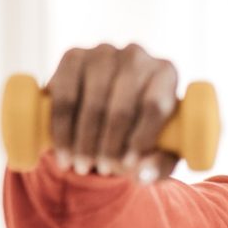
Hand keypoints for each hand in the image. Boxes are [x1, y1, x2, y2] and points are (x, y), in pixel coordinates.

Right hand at [44, 42, 180, 181]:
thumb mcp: (160, 152)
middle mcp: (137, 56)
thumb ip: (159, 166)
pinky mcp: (73, 56)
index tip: (130, 165)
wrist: (110, 111)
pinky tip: (61, 151)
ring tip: (81, 166)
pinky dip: (61, 128)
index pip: (154, 105)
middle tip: (103, 170)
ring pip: (91, 103)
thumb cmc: (145, 133)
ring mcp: (103, 52)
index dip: (141, 138)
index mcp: (166, 73)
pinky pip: (64, 96)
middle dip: (109, 146)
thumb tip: (142, 175)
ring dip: (83, 141)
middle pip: (121, 107)